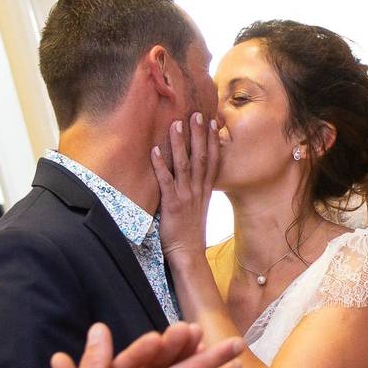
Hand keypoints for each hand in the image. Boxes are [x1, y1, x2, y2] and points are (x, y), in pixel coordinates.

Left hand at [151, 112, 219, 260]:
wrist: (188, 254)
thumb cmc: (190, 232)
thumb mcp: (198, 208)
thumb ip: (196, 191)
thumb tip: (193, 177)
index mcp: (205, 190)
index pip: (213, 160)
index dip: (213, 140)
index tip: (213, 122)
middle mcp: (198, 190)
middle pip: (201, 157)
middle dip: (199, 134)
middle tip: (197, 113)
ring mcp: (186, 197)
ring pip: (184, 165)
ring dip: (180, 143)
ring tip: (177, 123)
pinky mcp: (172, 205)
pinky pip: (166, 181)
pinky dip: (160, 165)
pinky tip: (154, 151)